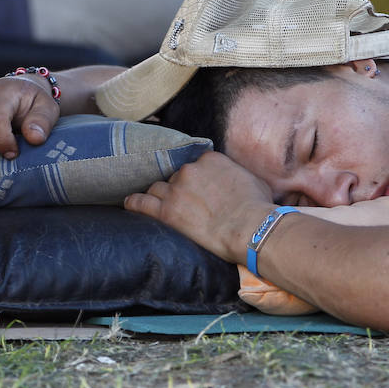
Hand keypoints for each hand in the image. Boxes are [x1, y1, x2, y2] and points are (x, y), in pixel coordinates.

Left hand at [124, 152, 273, 261]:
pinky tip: (130, 204)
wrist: (249, 228)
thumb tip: (239, 181)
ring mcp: (175, 190)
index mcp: (210, 159)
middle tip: (186, 204)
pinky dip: (135, 203)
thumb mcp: (253, 180)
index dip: (196, 178)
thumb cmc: (257, 207)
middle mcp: (189, 170)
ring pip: (157, 189)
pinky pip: (141, 203)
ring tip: (158, 205)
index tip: (198, 188)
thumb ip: (237, 174)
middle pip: (175, 177)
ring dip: (159, 197)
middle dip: (179, 189)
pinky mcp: (166, 212)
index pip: (195, 164)